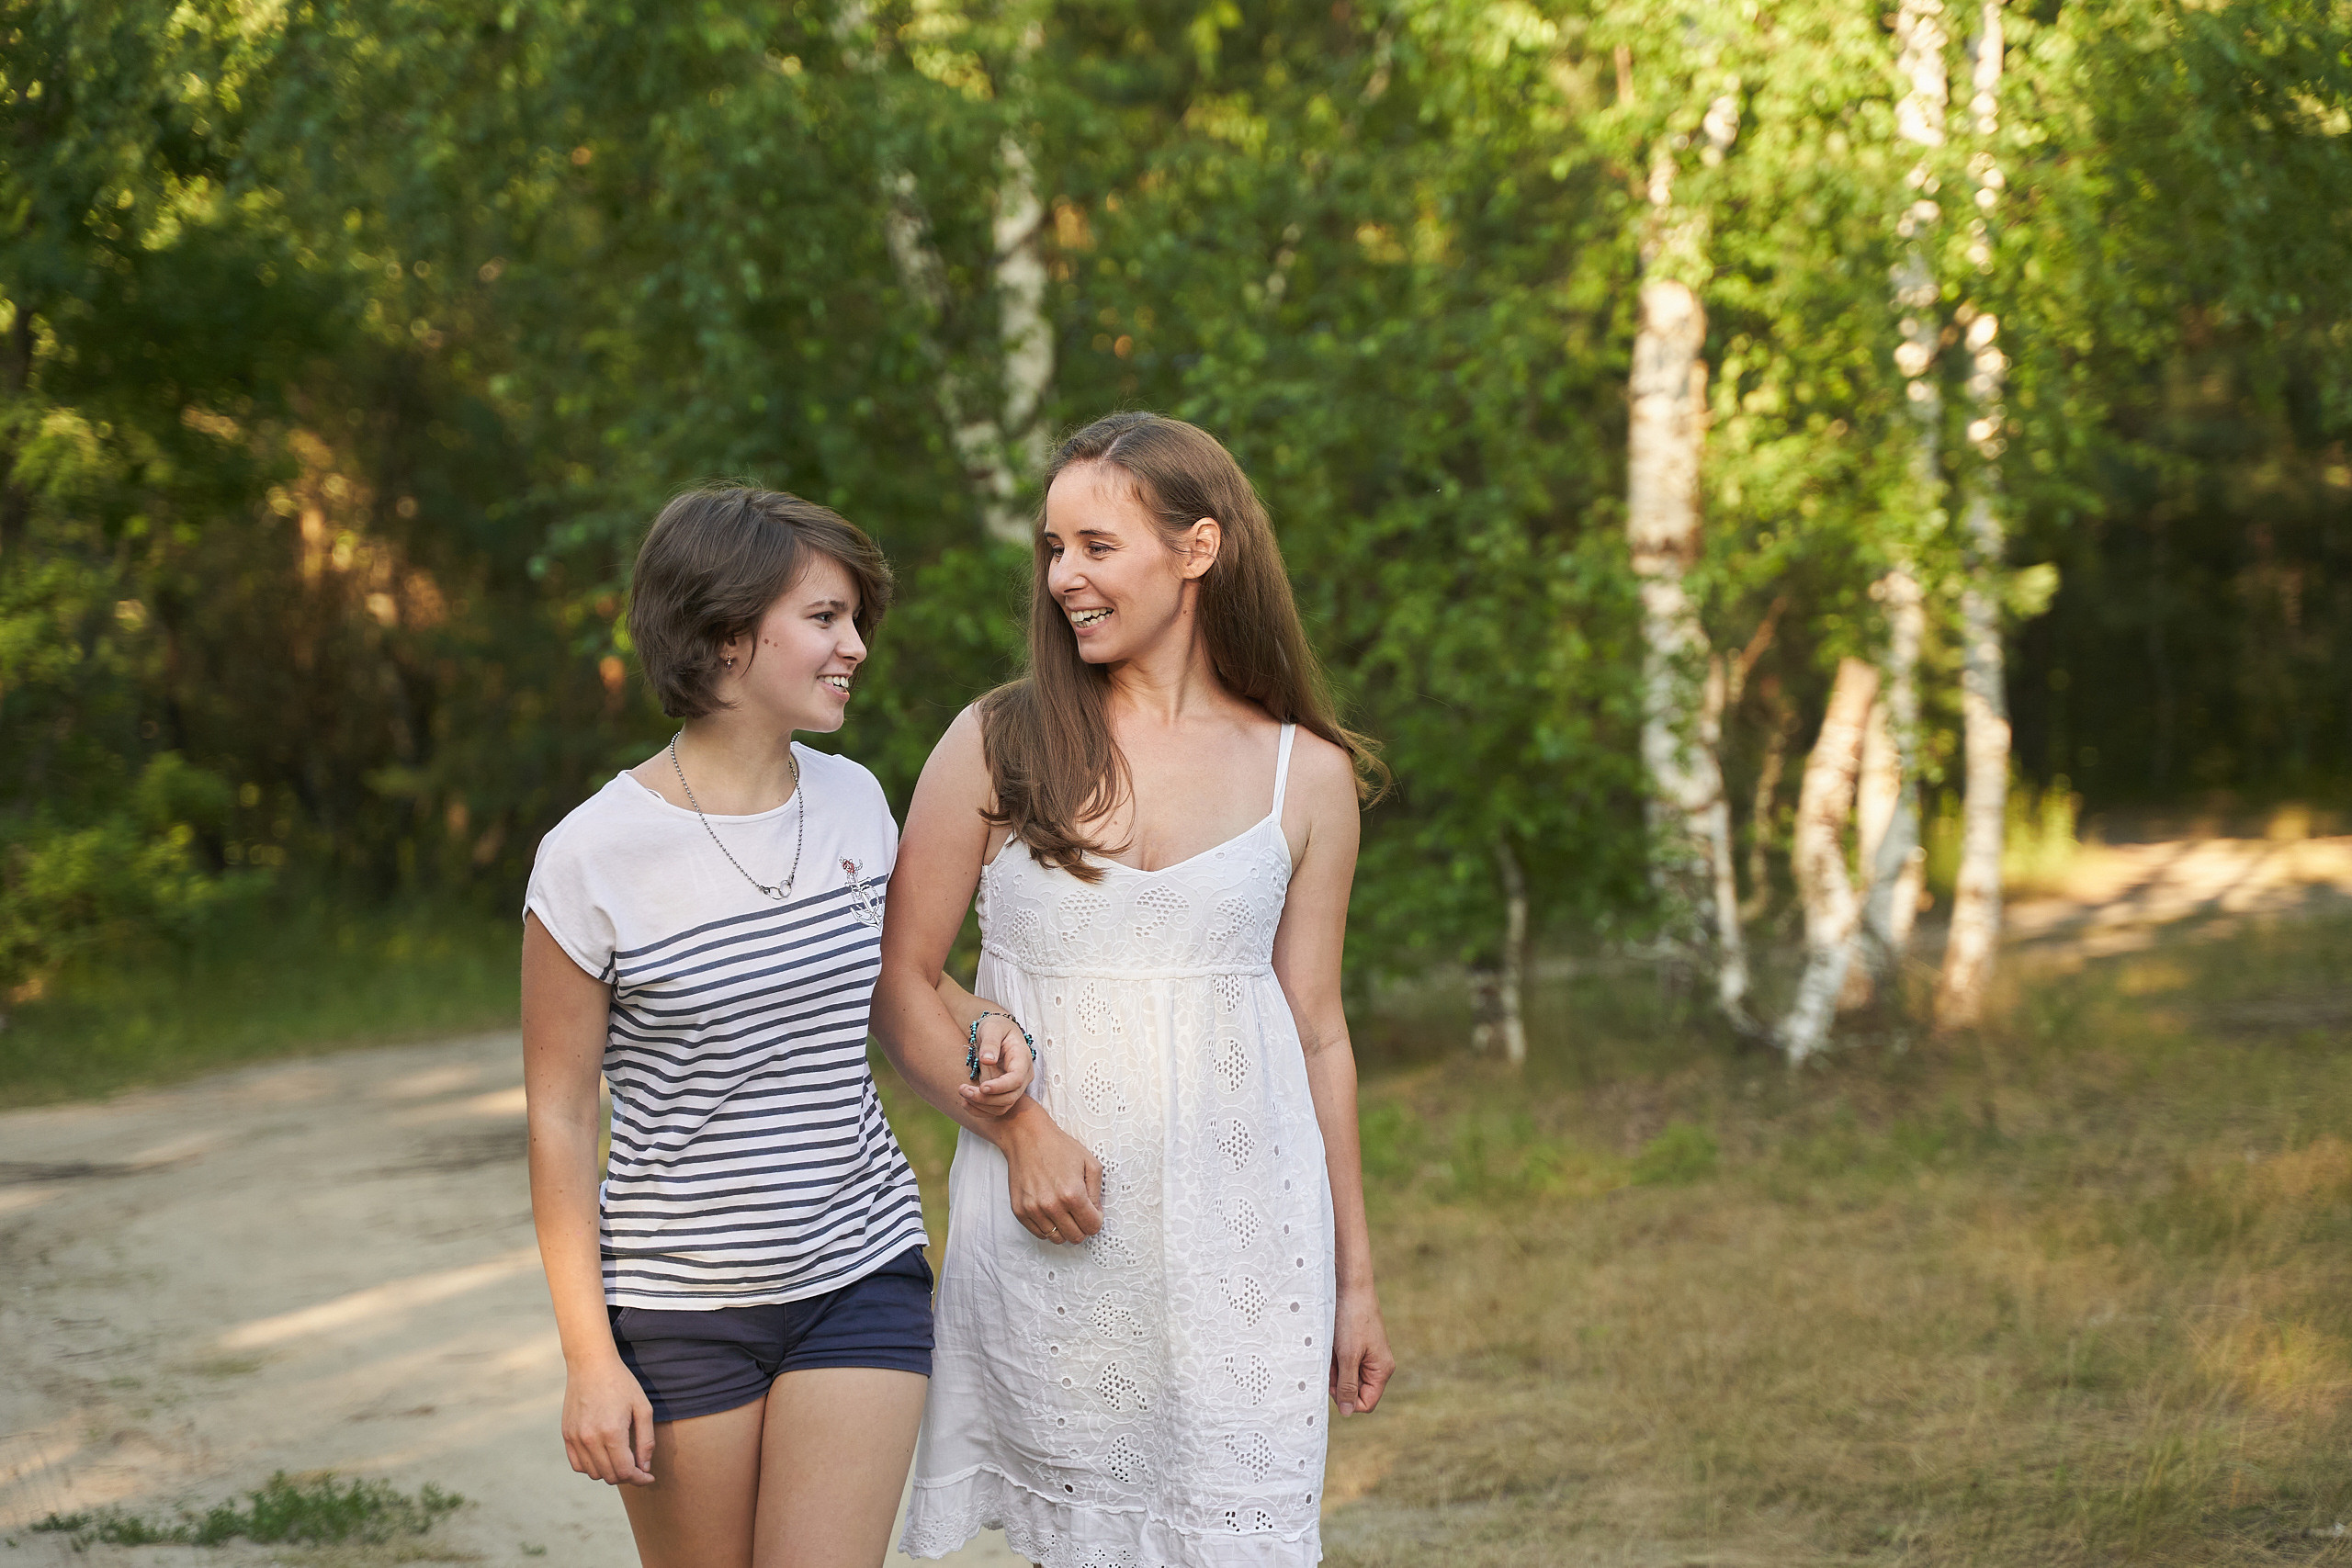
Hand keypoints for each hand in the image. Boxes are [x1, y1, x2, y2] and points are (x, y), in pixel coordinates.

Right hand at [562, 1352, 656, 1485]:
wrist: (591, 1365)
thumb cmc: (621, 1384)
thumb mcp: (643, 1408)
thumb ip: (646, 1441)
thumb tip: (644, 1468)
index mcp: (612, 1432)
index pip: (626, 1472)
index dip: (640, 1479)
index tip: (649, 1477)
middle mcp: (591, 1439)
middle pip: (610, 1476)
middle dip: (628, 1476)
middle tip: (638, 1467)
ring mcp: (575, 1438)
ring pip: (594, 1473)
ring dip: (610, 1472)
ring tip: (621, 1459)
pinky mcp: (566, 1435)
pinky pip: (578, 1464)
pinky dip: (591, 1466)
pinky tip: (603, 1455)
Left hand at [959, 1008, 1033, 1119]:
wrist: (996, 1032)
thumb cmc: (995, 1027)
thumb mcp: (992, 1028)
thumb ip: (991, 1043)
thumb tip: (988, 1060)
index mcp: (1022, 1059)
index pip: (1017, 1079)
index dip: (1000, 1087)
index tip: (982, 1087)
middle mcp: (1023, 1076)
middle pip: (1009, 1097)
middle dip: (986, 1098)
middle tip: (963, 1090)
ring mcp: (1014, 1087)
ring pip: (1002, 1106)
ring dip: (981, 1106)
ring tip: (962, 1093)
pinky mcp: (1004, 1093)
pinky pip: (995, 1108)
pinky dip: (980, 1110)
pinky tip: (966, 1103)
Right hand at [998, 1104, 1102, 1243]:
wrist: (1027, 1138)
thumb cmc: (1059, 1147)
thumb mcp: (1090, 1163)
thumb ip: (1097, 1192)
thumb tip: (1096, 1212)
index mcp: (1072, 1194)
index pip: (1092, 1227)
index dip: (1096, 1220)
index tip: (1093, 1212)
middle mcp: (1052, 1205)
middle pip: (1075, 1237)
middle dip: (1082, 1227)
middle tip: (1080, 1214)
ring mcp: (1033, 1209)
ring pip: (1057, 1238)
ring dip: (1064, 1228)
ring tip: (1064, 1211)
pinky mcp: (1019, 1211)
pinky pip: (1039, 1233)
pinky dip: (1048, 1227)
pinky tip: (1051, 1211)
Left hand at [1330, 1286, 1394, 1414]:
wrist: (1350, 1285)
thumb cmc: (1352, 1319)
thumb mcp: (1348, 1356)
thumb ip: (1348, 1386)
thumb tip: (1347, 1412)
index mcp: (1382, 1370)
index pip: (1366, 1403)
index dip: (1347, 1399)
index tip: (1335, 1382)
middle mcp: (1377, 1365)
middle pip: (1354, 1389)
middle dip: (1339, 1379)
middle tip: (1332, 1360)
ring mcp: (1367, 1354)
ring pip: (1346, 1375)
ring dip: (1334, 1366)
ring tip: (1332, 1347)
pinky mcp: (1356, 1345)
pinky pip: (1342, 1361)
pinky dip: (1333, 1356)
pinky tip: (1332, 1342)